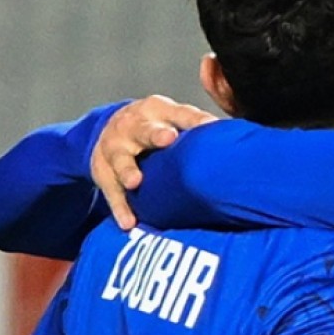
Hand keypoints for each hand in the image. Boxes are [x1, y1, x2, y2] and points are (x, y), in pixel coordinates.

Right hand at [91, 95, 216, 229]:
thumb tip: (231, 136)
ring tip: (135, 182)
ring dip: (128, 170)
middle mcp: (132, 126)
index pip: (178, 114)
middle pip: (144, 130)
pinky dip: (120, 207)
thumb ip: (197, 125)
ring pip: (121, 159)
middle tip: (168, 138)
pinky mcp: (102, 171)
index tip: (208, 125)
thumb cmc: (156, 126)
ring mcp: (114, 147)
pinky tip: (128, 223)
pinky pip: (110, 191)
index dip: (192, 119)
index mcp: (157, 111)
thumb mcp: (174, 118)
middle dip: (155, 134)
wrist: (110, 128)